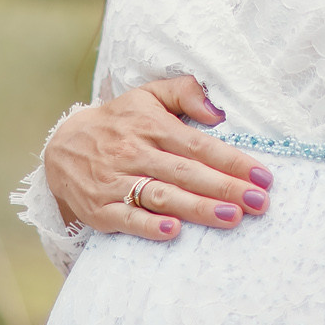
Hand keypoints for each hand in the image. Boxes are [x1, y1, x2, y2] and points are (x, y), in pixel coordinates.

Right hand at [46, 77, 271, 241]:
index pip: (198, 145)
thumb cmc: (119, 122)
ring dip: (197, 208)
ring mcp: (116, 182)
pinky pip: (127, 218)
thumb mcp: (148, 95)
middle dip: (225, 188)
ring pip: (162, 196)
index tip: (263, 177)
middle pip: (186, 173)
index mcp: (151, 126)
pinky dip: (148, 226)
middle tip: (259, 202)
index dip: (232, 161)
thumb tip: (218, 112)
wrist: (61, 147)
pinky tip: (173, 232)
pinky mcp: (100, 209)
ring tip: (231, 218)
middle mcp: (135, 153)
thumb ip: (185, 93)